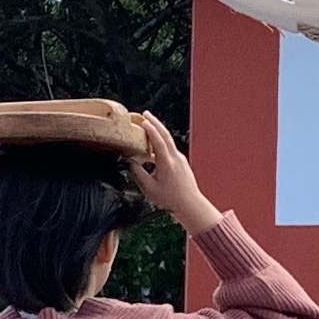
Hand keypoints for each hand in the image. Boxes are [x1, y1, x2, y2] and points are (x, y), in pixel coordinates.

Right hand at [132, 113, 221, 232]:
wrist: (190, 205)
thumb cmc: (170, 199)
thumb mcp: (148, 188)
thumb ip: (137, 173)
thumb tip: (128, 162)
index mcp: (167, 163)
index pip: (159, 142)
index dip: (151, 130)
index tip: (143, 121)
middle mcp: (175, 158)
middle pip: (165, 135)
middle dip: (155, 123)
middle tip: (145, 114)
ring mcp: (179, 159)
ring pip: (168, 141)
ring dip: (157, 132)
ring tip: (146, 125)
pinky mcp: (180, 162)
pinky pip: (169, 148)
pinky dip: (160, 142)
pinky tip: (151, 146)